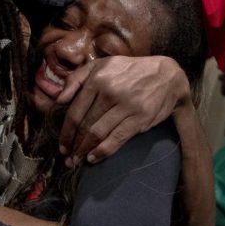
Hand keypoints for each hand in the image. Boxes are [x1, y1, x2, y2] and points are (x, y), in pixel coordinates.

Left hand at [56, 55, 188, 165]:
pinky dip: (103, 151)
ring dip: (86, 150)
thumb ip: (76, 79)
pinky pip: (117, 138)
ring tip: (78, 161)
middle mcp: (110, 92)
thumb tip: (59, 100)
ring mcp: (126, 106)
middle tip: (68, 159)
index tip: (61, 146)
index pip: (76, 111)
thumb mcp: (101, 65)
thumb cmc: (128, 70)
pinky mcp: (140, 118)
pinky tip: (94, 158)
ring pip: (99, 133)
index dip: (66, 132)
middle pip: (86, 125)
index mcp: (97, 79)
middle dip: (74, 145)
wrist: (165, 74)